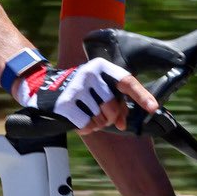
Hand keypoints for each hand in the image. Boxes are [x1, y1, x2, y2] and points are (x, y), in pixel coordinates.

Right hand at [14, 58, 157, 131]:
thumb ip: (115, 102)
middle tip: (102, 119)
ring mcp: (77, 87)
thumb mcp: (97, 87)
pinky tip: (78, 122)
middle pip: (113, 106)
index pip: (127, 81)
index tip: (153, 108)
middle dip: (110, 118)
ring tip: (87, 117)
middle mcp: (90, 74)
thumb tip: (122, 122)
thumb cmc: (78, 90)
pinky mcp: (65, 103)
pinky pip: (86, 124)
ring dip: (96, 124)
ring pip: (100, 118)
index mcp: (101, 67)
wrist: (43, 88)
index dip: (142, 96)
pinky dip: (85, 128)